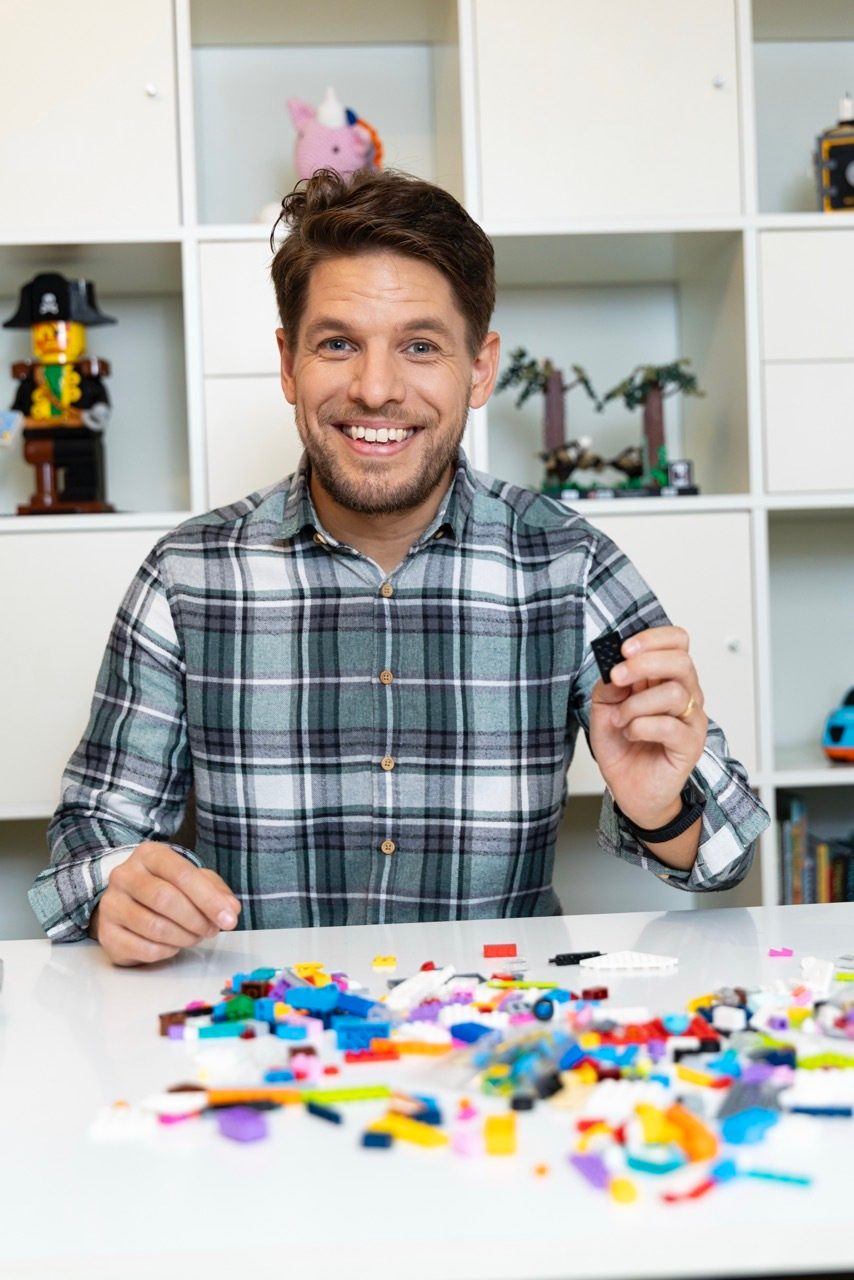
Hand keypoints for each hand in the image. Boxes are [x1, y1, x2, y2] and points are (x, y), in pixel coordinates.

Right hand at [89, 842, 240, 965]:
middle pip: (165, 899)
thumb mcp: (194, 880)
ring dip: (184, 937)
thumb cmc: (166, 888)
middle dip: (196, 919)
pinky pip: (144, 949)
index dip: (208, 899)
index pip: (181, 874)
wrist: (127, 902)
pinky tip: (173, 945)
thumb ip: (216, 891)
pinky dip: (167, 951)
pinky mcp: (106, 933)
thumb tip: (231, 909)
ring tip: (195, 936)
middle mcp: (124, 875)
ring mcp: (111, 904)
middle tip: (211, 930)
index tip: (229, 918)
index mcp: (149, 855)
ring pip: (154, 927)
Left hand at [589, 626, 707, 827]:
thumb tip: (613, 665)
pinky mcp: (691, 744)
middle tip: (617, 678)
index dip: (653, 639)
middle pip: (681, 660)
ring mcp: (691, 719)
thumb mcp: (604, 707)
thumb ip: (609, 684)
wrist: (629, 788)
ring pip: (673, 693)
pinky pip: (669, 726)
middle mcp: (685, 693)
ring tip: (620, 720)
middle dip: (643, 664)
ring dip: (635, 705)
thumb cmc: (623, 746)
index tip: (624, 649)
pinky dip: (641, 727)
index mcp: (666, 677)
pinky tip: (631, 734)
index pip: (677, 641)